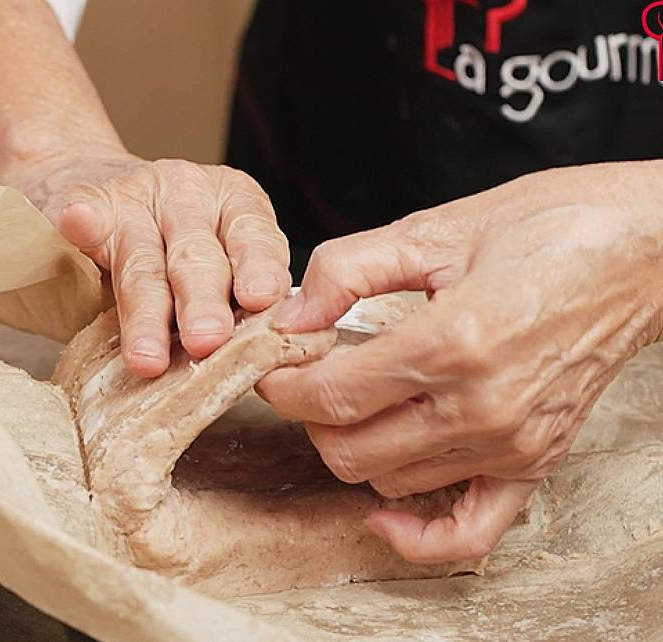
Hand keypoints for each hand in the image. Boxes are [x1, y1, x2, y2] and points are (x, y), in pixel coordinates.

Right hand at [3, 148, 290, 377]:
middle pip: (196, 256)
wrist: (96, 193)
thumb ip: (239, 300)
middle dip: (202, 302)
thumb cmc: (174, 245)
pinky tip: (77, 222)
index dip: (258, 267)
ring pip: (141, 263)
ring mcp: (133, 197)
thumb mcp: (219, 262)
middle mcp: (188, 194)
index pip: (253, 236)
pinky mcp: (86, 202)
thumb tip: (259, 358)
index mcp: (235, 203)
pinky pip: (85, 217)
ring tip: (147, 357)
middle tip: (207, 342)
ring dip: (145, 312)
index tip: (260, 299)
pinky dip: (83, 223)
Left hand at [257, 162, 662, 562]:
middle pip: (350, 450)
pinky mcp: (534, 463)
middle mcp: (481, 408)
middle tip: (311, 376)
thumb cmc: (548, 227)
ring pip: (390, 482)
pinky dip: (417, 535)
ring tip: (357, 402)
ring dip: (354, 449)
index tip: (272, 366)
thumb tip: (290, 312)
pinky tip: (384, 512)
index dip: (284, 384)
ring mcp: (512, 445)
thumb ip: (348, 269)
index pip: (331, 394)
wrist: (640, 252)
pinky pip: (466, 534)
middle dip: (310, 416)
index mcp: (452, 342)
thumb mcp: (436, 228)